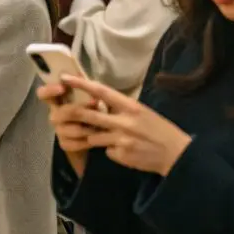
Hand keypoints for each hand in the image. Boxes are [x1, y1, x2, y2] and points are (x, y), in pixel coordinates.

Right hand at [36, 82, 101, 176]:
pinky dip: (90, 140)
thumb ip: (85, 86)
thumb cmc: (94, 109)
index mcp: (58, 100)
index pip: (43, 94)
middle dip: (80, 109)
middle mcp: (55, 115)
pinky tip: (98, 138)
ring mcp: (59, 131)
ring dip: (89, 126)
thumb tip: (81, 76)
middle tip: (96, 103)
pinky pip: (76, 143)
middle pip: (61, 113)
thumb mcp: (92, 95)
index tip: (61, 87)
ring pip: (72, 129)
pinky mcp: (65, 144)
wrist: (99, 134)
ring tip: (103, 124)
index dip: (49, 90)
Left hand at [59, 75, 191, 175]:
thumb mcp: (142, 111)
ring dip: (92, 136)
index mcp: (130, 106)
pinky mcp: (120, 155)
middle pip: (89, 115)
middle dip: (71, 114)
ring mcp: (121, 140)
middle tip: (58, 113)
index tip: (65, 78)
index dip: (81, 84)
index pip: (101, 92)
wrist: (175, 154)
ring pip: (92, 137)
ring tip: (106, 136)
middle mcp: (124, 122)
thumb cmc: (159, 129)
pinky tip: (123, 150)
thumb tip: (99, 103)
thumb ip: (120, 108)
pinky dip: (109, 150)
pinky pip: (106, 151)